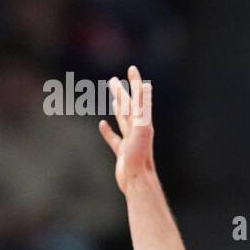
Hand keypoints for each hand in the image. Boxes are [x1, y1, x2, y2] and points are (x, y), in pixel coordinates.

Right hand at [99, 65, 154, 192]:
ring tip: (113, 98)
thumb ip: (143, 110)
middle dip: (123, 93)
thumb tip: (147, 87)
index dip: (136, 83)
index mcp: (143, 122)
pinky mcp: (122, 152)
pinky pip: (114, 139)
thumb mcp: (142, 130)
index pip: (139, 98)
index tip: (132, 69)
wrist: (138, 181)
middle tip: (114, 80)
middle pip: (129, 107)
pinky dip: (108, 131)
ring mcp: (130, 141)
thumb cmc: (139, 158)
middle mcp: (137, 130)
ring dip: (118, 108)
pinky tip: (102, 125)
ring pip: (123, 120)